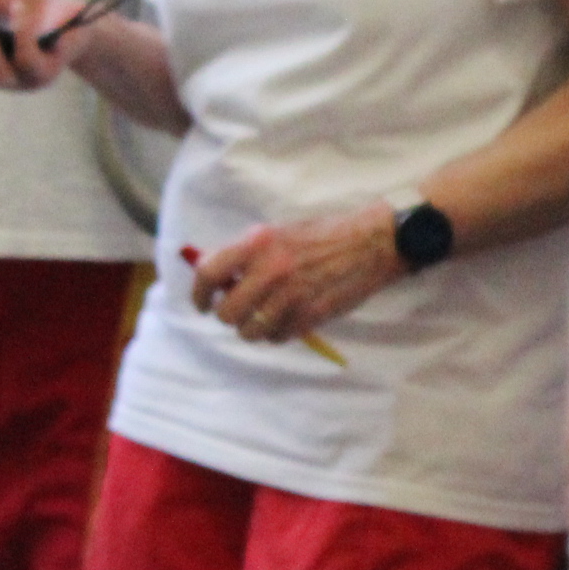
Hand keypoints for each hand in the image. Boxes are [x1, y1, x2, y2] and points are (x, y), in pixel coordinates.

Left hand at [190, 206, 406, 343]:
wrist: (369, 243)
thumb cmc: (322, 234)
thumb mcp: (279, 232)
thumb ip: (246, 253)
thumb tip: (217, 278)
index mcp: (258, 243)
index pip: (209, 273)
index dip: (199, 293)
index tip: (203, 303)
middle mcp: (270, 269)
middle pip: (227, 312)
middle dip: (228, 316)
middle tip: (237, 311)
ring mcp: (291, 295)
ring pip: (250, 330)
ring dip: (252, 328)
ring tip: (264, 316)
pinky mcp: (310, 315)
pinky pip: (278, 337)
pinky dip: (277, 333)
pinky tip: (287, 319)